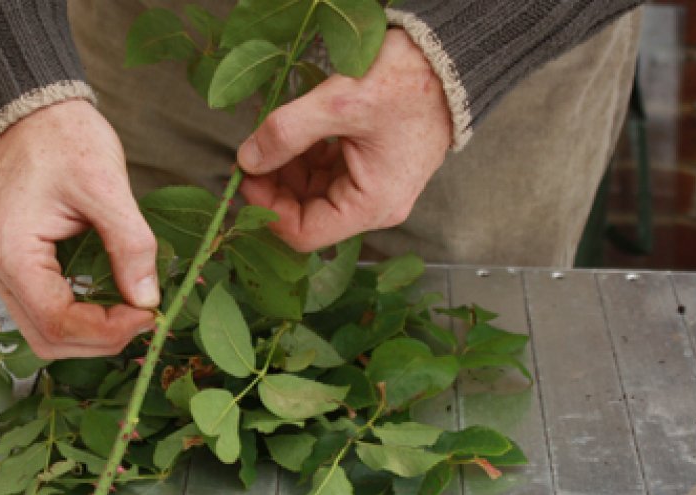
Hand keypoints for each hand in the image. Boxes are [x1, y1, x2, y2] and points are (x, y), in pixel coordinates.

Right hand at [0, 100, 158, 358]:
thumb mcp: (107, 187)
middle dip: (101, 339)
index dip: (108, 331)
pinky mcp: (13, 267)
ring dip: (90, 334)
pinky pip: (44, 311)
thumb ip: (131, 246)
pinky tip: (113, 301)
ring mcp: (0, 270)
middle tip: (145, 318)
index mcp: (10, 252)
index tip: (150, 314)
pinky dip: (80, 317)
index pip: (58, 322)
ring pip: (44, 333)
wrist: (33, 111)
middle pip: (48, 339)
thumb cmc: (65, 139)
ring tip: (132, 312)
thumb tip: (149, 300)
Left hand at [237, 30, 452, 252]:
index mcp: (372, 205)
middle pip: (307, 215)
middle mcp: (374, 206)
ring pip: (314, 194)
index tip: (246, 176)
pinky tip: (295, 132)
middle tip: (251, 154)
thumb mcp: (339, 103)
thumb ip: (287, 133)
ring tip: (273, 136)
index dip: (268, 211)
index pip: (304, 233)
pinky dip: (305, 157)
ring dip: (288, 170)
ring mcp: (373, 188)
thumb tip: (247, 160)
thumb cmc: (407, 83)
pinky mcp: (371, 168)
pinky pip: (328, 174)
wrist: (449, 60)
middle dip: (275, 187)